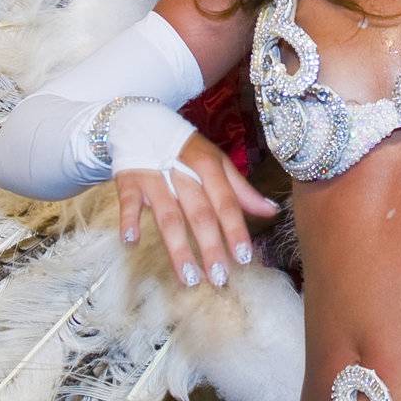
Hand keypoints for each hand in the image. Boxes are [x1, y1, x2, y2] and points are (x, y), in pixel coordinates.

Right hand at [115, 132, 277, 288]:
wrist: (142, 122)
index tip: (244, 258)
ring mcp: (155, 176)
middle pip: (199, 213)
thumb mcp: (216, 163)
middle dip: (210, 247)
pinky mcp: (129, 180)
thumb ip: (240, 190)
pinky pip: (129, 202)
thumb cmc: (186, 150)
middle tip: (219, 277)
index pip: (226, 202)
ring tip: (189, 277)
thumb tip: (272, 211)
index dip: (235, 230)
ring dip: (178, 247)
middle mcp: (183, 171)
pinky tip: (131, 241)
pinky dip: (129, 220)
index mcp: (209, 166)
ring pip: (168, 215)